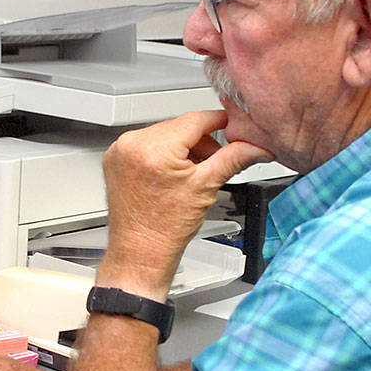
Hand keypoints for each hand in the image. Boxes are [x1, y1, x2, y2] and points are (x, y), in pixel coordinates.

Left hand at [98, 109, 272, 298]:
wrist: (141, 251)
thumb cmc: (166, 229)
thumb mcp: (206, 187)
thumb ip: (233, 159)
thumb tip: (255, 146)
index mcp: (155, 149)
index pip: (195, 119)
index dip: (219, 121)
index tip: (233, 125)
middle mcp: (132, 144)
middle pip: (179, 126)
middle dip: (201, 141)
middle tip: (214, 161)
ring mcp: (120, 150)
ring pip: (164, 133)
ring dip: (182, 147)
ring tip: (191, 173)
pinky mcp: (116, 158)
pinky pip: (147, 143)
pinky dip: (164, 152)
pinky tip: (172, 174)